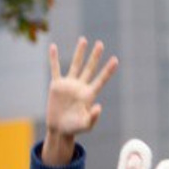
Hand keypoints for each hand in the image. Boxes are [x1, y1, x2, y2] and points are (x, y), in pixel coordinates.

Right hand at [43, 37, 117, 164]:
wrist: (60, 128)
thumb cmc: (75, 128)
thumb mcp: (86, 125)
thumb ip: (93, 117)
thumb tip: (99, 106)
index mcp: (89, 95)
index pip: (101, 79)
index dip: (108, 70)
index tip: (115, 60)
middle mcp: (80, 87)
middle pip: (90, 68)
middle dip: (95, 56)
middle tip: (100, 44)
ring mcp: (68, 84)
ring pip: (75, 64)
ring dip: (79, 52)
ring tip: (84, 40)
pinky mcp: (56, 85)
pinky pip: (55, 69)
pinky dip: (53, 58)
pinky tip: (53, 47)